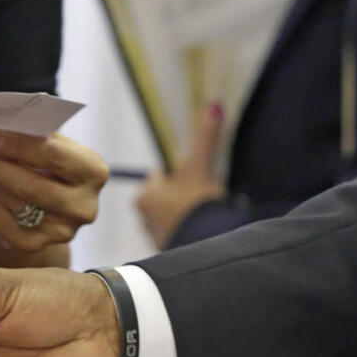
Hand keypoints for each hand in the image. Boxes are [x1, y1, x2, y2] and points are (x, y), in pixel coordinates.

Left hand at [0, 130, 107, 252]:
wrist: (56, 196)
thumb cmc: (51, 161)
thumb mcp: (53, 143)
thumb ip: (31, 136)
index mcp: (93, 171)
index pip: (53, 155)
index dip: (17, 146)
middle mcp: (83, 206)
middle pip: (32, 186)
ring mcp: (63, 230)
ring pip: (15, 205)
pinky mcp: (40, 245)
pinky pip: (5, 228)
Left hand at [136, 104, 227, 247]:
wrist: (206, 243)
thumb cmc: (197, 204)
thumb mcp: (201, 167)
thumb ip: (205, 138)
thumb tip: (213, 107)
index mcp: (145, 195)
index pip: (160, 176)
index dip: (180, 174)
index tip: (194, 178)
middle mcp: (143, 216)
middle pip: (166, 196)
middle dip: (182, 194)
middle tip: (200, 196)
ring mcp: (154, 235)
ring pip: (172, 215)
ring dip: (186, 213)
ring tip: (201, 214)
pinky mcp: (167, 249)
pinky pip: (178, 233)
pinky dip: (188, 229)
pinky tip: (200, 228)